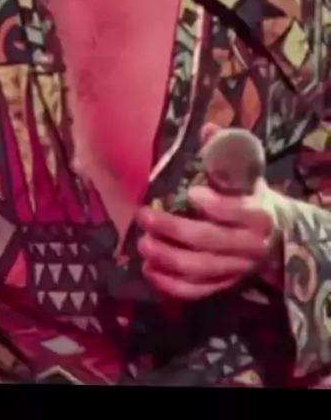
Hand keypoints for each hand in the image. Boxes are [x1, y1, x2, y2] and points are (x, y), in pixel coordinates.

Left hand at [136, 126, 282, 301]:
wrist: (277, 237)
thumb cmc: (252, 197)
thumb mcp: (247, 173)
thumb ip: (225, 152)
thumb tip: (206, 128)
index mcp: (259, 213)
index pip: (239, 212)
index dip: (216, 205)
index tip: (190, 192)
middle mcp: (250, 245)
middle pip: (210, 241)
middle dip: (173, 229)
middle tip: (144, 216)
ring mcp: (236, 269)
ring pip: (200, 269)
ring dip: (167, 258)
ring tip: (142, 243)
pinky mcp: (224, 285)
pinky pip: (196, 291)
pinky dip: (171, 284)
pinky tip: (149, 269)